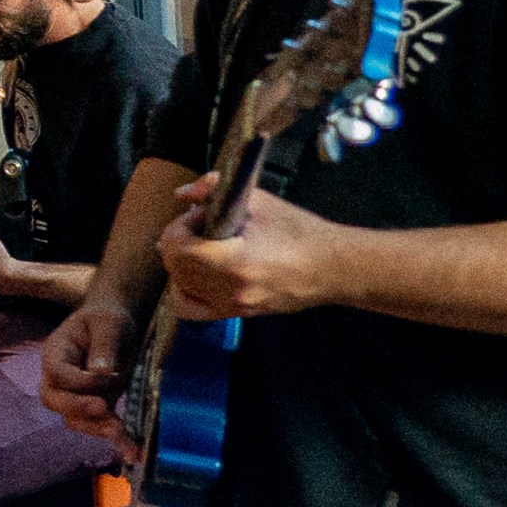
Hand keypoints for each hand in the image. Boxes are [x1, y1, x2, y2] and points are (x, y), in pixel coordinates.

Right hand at [38, 301, 138, 442]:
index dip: (79, 381)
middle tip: (105, 411)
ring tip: (123, 434)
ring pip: (74, 419)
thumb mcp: (109, 323)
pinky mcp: (94, 406)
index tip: (108, 377)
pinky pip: (97, 425)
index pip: (57, 373)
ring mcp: (75, 395)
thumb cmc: (108, 317)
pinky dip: (114, 438)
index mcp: (56, 353)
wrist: (117, 324)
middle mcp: (59, 378)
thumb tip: (101, 372)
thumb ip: (104, 345)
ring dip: (97, 428)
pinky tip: (132, 449)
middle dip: (79, 409)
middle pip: (54, 400)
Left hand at [157, 179, 342, 321]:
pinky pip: (191, 308)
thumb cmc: (300, 232)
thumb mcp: (259, 202)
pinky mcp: (237, 313)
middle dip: (179, 241)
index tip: (200, 215)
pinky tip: (196, 274)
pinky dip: (184, 289)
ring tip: (201, 248)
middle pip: (175, 266)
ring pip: (179, 286)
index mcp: (234, 260)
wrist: (332, 267)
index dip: (181, 225)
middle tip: (201, 227)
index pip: (177, 246)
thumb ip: (215, 192)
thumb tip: (183, 193)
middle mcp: (229, 289)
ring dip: (180, 263)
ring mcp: (232, 305)